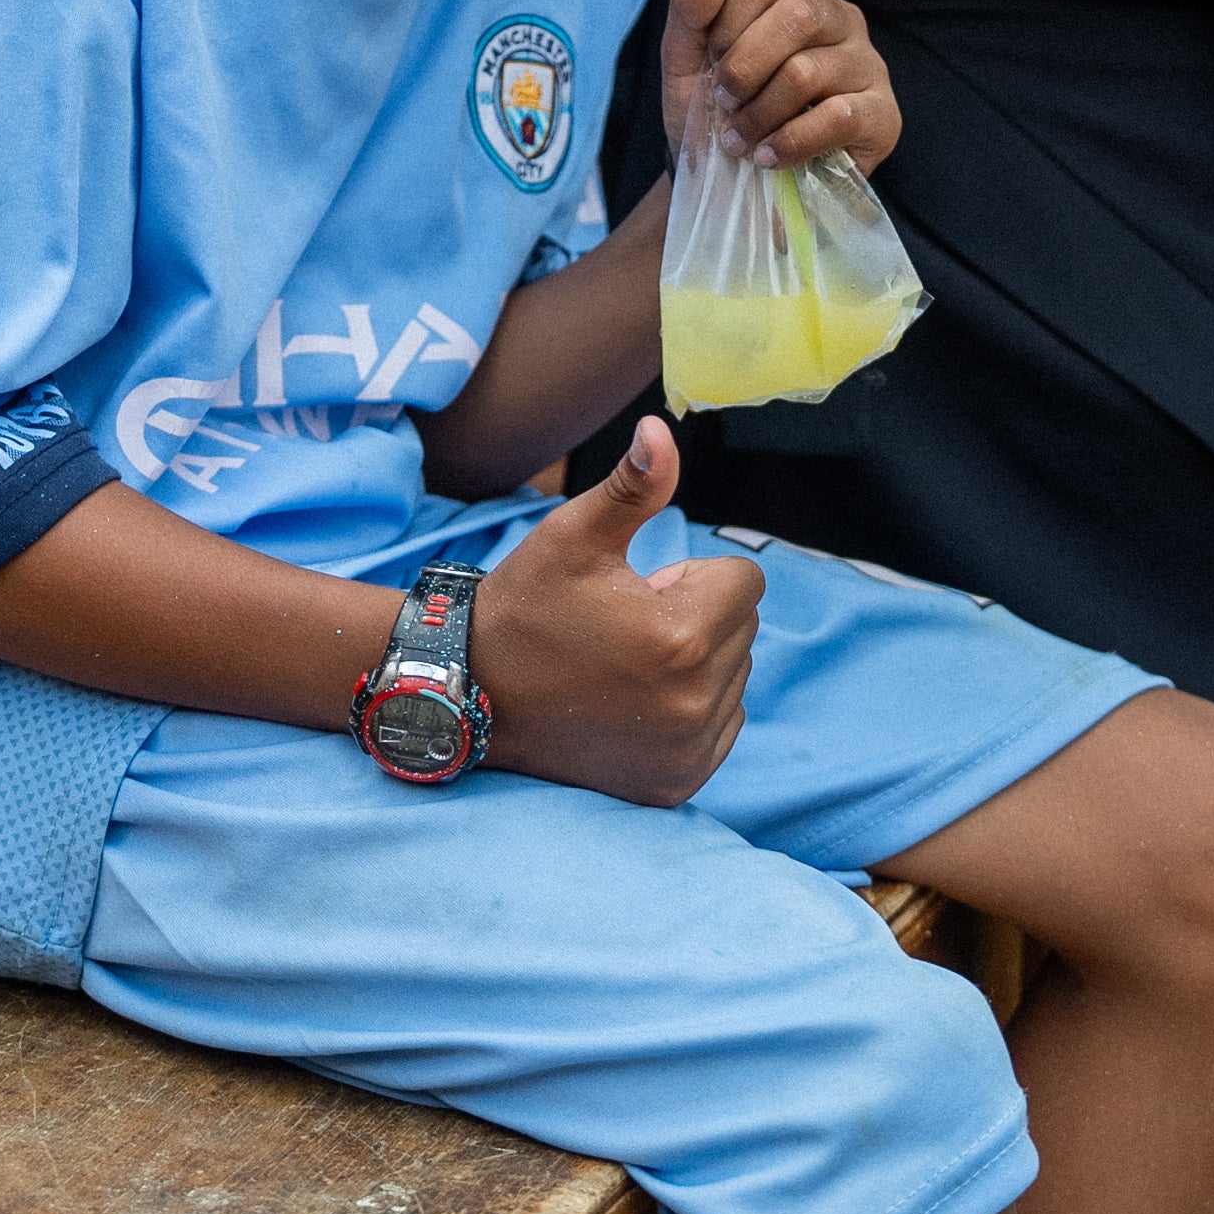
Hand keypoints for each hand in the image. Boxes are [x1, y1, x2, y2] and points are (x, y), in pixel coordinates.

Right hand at [470, 418, 759, 805]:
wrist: (469, 696)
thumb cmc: (524, 607)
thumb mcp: (574, 536)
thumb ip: (633, 486)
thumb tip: (662, 429)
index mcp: (681, 637)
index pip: (744, 581)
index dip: (691, 574)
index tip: (639, 590)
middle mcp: (695, 703)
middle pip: (742, 628)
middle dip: (696, 615)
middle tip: (626, 626)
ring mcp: (687, 751)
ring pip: (734, 677)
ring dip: (697, 662)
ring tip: (626, 664)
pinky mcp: (677, 784)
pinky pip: (721, 726)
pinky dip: (691, 709)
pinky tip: (634, 703)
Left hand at [658, 0, 901, 172]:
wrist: (733, 187)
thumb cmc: (715, 113)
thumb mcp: (686, 60)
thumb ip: (690, 7)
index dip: (724, 26)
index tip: (712, 64)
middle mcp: (840, 16)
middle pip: (794, 17)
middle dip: (742, 69)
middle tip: (724, 104)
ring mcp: (868, 64)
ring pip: (808, 72)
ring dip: (759, 114)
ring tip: (740, 139)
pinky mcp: (883, 115)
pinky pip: (838, 117)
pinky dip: (790, 143)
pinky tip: (770, 157)